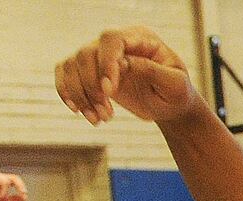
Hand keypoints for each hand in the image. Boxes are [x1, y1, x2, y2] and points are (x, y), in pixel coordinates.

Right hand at [55, 28, 196, 125]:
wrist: (171, 107)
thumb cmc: (177, 94)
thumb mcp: (176, 84)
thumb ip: (152, 71)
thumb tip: (125, 64)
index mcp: (140, 38)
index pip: (111, 39)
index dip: (105, 62)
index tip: (110, 91)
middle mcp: (117, 43)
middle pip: (87, 53)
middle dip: (92, 87)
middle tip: (107, 115)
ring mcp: (101, 56)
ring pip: (73, 65)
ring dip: (81, 95)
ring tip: (99, 120)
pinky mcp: (91, 72)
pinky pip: (65, 72)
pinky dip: (67, 92)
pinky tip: (78, 111)